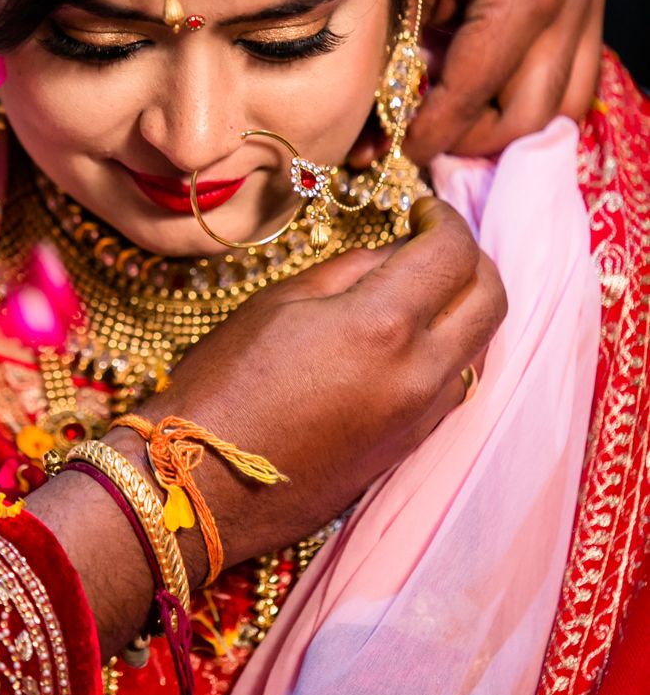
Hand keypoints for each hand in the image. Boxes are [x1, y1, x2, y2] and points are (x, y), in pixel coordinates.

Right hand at [34, 197, 505, 651]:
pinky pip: (457, 383)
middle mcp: (420, 373)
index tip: (423, 208)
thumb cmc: (224, 385)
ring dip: (464, 305)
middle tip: (432, 241)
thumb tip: (396, 254)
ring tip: (421, 286)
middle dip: (471, 257)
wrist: (203, 486)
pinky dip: (450, 347)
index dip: (445, 218)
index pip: (454, 253)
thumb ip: (352, 271)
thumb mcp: (279, 303)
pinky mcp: (412, 446)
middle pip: (491, 298)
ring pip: (482, 344)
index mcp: (384, 327)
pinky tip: (410, 337)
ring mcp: (422, 416)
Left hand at [406, 0, 605, 162]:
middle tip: (427, 149)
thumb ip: (409, 64)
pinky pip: (576, 68)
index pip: (476, 95)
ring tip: (459, 130)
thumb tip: (383, 139)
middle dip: (475, 142)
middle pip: (533, 116)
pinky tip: (492, 100)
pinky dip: (536, 93)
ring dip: (512, 126)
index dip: (434, 134)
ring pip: (566, 102)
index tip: (398, 153)